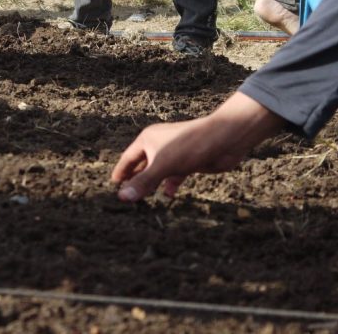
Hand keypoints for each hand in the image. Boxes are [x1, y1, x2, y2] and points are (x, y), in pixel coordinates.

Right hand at [111, 93, 284, 201]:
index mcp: (148, 139)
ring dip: (153, 183)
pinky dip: (170, 184)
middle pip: (142, 164)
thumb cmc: (190, 146)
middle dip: (136, 178)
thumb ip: (143, 182)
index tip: (114, 183)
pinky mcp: (189, 161)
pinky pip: (175, 174)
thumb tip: (122, 198)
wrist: (223, 139)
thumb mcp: (163, 166)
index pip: (128, 157)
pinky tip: (169, 194)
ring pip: (159, 170)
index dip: (121, 171)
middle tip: (126, 194)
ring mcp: (175, 153)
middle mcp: (159, 144)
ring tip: (144, 197)